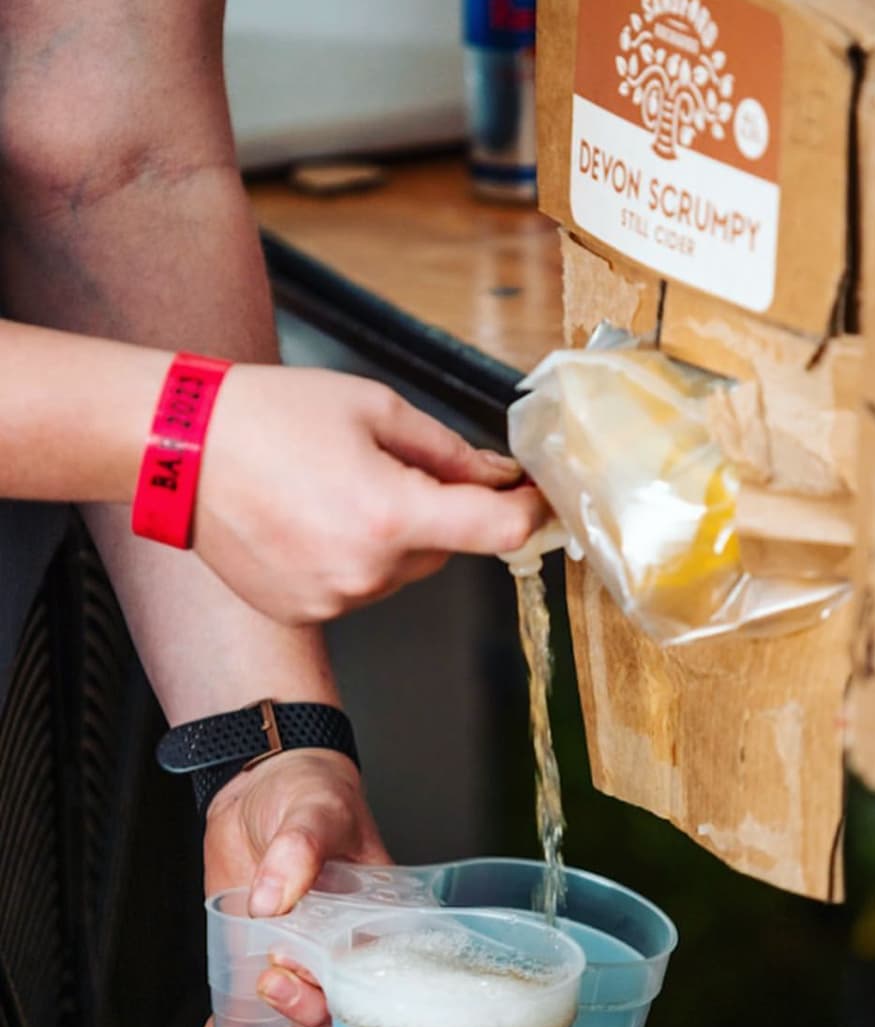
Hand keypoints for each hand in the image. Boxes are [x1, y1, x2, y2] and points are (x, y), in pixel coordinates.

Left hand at [186, 747, 371, 1026]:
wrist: (258, 785)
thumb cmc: (310, 792)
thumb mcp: (315, 810)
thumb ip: (301, 848)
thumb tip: (272, 898)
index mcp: (381, 925)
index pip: (384, 988)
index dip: (358, 1006)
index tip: (320, 984)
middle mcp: (344, 958)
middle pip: (347, 1025)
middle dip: (316, 1025)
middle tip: (278, 987)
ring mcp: (299, 972)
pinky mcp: (252, 975)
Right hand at [195, 365, 546, 623]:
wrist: (179, 449)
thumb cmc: (268, 417)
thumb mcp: (373, 409)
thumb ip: (447, 451)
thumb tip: (498, 475)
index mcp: (391, 515)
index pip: (496, 531)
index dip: (528, 513)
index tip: (537, 499)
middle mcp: (367, 571)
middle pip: (445, 550)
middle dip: (436, 513)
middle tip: (387, 468)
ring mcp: (334, 600)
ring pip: (402, 572)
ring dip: (392, 538)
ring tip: (333, 491)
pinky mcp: (307, 612)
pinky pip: (359, 588)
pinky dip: (352, 559)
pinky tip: (311, 520)